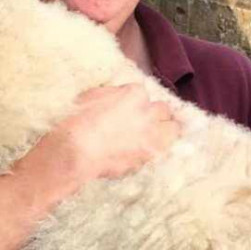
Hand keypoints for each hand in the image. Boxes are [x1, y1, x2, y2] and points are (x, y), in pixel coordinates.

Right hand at [47, 84, 180, 186]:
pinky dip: (155, 150)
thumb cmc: (78, 121)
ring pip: (173, 129)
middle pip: (163, 110)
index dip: (134, 102)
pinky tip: (145, 152)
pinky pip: (160, 151)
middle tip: (145, 121)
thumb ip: (111, 94)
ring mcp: (152, 135)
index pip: (142, 93)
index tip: (128, 109)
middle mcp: (149, 112)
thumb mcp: (91, 96)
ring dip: (166, 130)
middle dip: (156, 114)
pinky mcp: (150, 156)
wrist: (77, 151)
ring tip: (155, 136)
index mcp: (135, 94)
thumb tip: (117, 96)